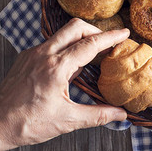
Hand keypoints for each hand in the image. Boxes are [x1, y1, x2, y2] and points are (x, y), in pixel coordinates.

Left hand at [0, 18, 129, 150]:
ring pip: (62, 33)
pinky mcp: (27, 58)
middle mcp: (44, 55)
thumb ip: (98, 115)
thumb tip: (121, 115)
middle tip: (108, 41)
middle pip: (75, 27)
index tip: (125, 34)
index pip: (90, 44)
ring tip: (93, 53)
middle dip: (96, 30)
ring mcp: (33, 54)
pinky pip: (51, 44)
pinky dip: (67, 47)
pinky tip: (71, 65)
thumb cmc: (26, 123)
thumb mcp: (67, 121)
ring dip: (81, 38)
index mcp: (56, 68)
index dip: (111, 37)